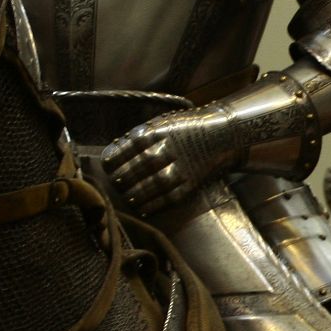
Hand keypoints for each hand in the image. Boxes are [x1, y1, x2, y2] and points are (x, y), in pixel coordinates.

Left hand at [102, 108, 236, 216]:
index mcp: (157, 132)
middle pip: (138, 168)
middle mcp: (167, 150)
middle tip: (115, 184)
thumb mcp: (164, 122)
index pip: (127, 148)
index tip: (107, 166)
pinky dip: (154, 205)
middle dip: (122, 179)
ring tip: (127, 197)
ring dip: (136, 194)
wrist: (223, 134)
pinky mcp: (191, 183)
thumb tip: (117, 147)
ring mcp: (180, 167)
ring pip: (152, 185)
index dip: (114, 160)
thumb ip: (143, 134)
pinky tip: (143, 208)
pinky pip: (169, 197)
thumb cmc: (188, 127)